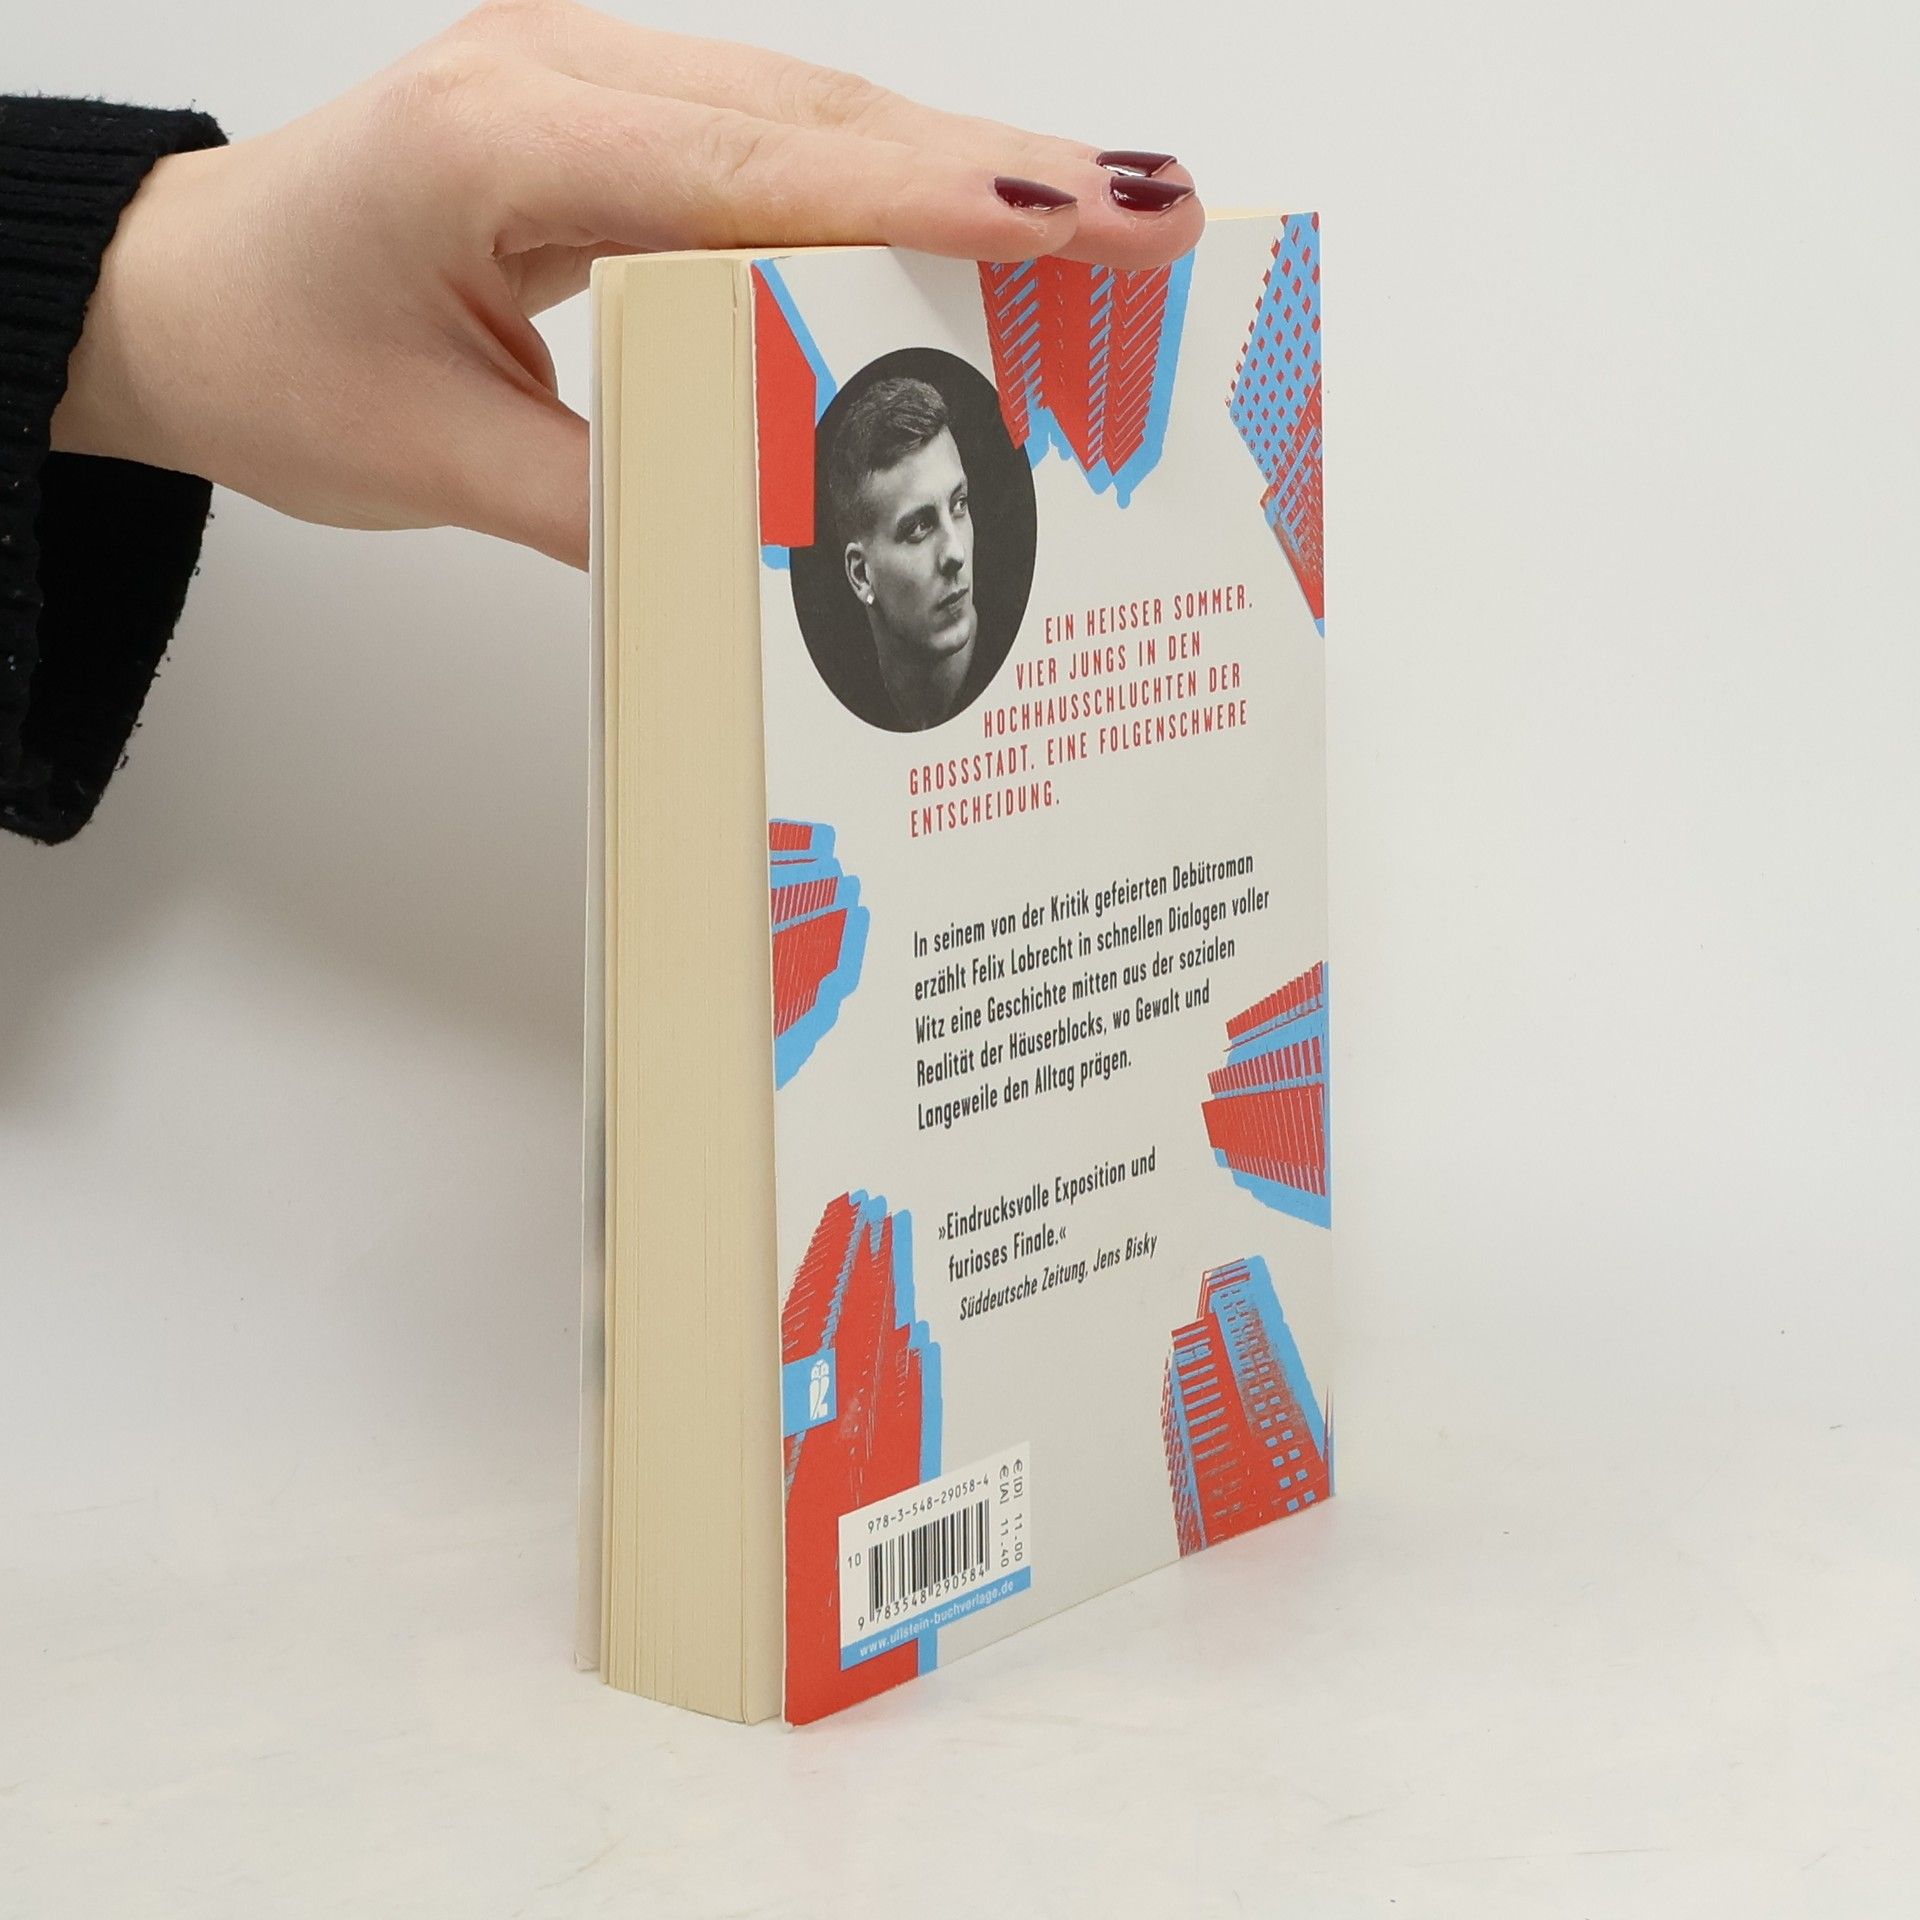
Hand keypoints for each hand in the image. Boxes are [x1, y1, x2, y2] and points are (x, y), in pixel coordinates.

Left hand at [49, 1, 1203, 568]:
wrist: (179, 298)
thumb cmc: (272, 357)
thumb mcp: (430, 465)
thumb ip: (610, 501)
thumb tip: (779, 550)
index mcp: (499, 142)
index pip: (757, 170)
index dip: (930, 196)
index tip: (1076, 218)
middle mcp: (560, 78)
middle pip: (824, 116)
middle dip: (1001, 169)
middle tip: (1159, 212)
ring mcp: (595, 85)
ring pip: (821, 116)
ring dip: (964, 174)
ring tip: (1109, 226)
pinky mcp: (620, 123)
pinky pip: (784, 144)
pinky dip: (890, 190)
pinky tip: (979, 226)